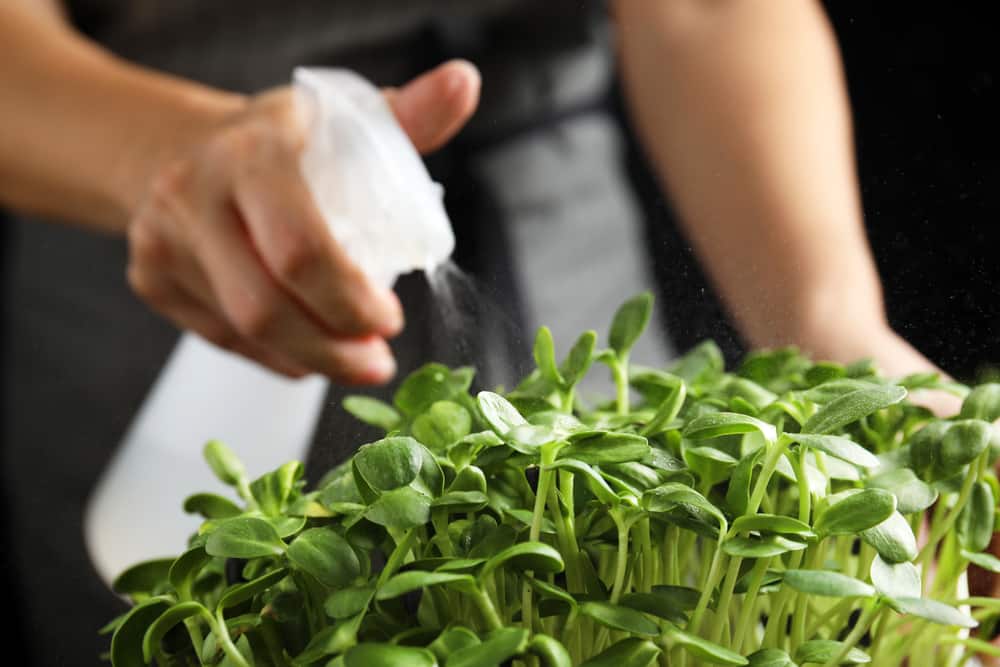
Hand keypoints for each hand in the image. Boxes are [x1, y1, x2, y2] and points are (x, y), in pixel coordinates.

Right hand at [125, 60, 479, 383]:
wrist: (175, 146)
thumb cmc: (273, 139)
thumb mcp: (338, 117)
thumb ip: (407, 115)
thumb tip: (464, 84)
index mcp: (252, 154)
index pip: (301, 249)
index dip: (350, 300)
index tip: (390, 320)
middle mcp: (194, 195)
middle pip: (265, 306)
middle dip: (333, 349)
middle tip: (378, 361)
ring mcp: (163, 242)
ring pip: (242, 332)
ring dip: (308, 358)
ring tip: (352, 359)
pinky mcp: (151, 279)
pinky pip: (220, 338)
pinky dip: (272, 356)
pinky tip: (305, 350)